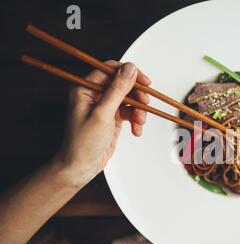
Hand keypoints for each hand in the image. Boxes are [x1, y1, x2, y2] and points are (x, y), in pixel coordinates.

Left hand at [54, 60, 150, 187]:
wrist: (81, 166)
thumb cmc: (83, 143)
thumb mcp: (103, 114)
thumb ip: (117, 90)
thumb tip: (129, 69)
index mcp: (85, 88)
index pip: (110, 70)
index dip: (129, 74)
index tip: (144, 81)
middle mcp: (94, 94)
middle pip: (123, 84)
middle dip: (136, 95)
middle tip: (145, 103)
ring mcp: (104, 106)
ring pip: (129, 98)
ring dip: (138, 109)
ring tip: (140, 122)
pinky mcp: (112, 117)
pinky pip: (129, 111)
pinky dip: (135, 119)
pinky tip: (136, 129)